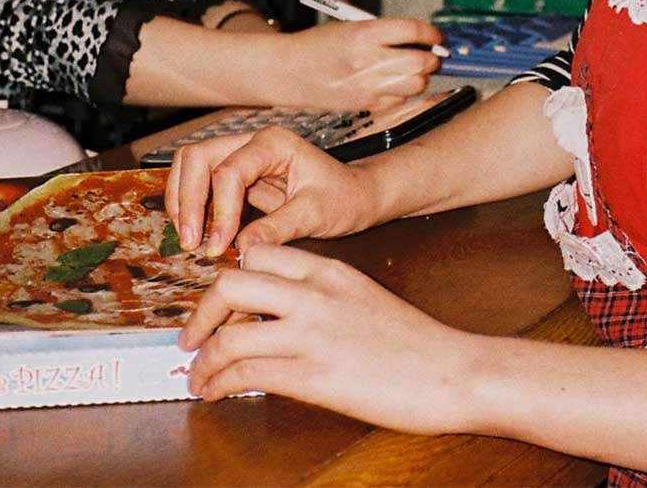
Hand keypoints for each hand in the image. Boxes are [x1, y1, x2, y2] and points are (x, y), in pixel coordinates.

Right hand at [167, 126, 379, 256]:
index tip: (218, 247)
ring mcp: (241, 154)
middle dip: (187, 200)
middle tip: (190, 242)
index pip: (230, 171)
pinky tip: (196, 232)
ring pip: (191, 164)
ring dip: (183, 200)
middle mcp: (252, 141)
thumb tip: (240, 249)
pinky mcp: (236, 173)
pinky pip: (200, 181)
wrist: (355, 195)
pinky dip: (190, 204)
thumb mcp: (316, 215)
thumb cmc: (343, 199)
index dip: (219, 210)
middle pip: (198, 156)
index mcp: (274, 143)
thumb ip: (277, 228)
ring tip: (189, 239)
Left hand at [179, 243, 479, 436]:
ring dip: (203, 359)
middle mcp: (315, 293)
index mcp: (330, 269)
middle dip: (202, 312)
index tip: (219, 304)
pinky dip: (219, 384)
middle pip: (231, 282)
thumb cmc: (416, 344)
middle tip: (193, 336)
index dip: (229, 279)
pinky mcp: (313, 376)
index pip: (259, 253)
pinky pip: (247, 374)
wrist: (454, 372)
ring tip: (198, 376)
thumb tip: (278, 318)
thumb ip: (321, 299)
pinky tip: (215, 392)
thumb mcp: (363, 299)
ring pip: (229, 334)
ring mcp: (312, 334)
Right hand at [279, 17, 441, 111]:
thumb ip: (384, 32)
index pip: (412, 31)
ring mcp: (368, 85)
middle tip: (429, 54)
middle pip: (420, 61)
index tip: (434, 36)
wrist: (288, 70)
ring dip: (420, 76)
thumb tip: (418, 38)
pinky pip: (399, 99)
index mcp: (364, 33)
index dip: (430, 33)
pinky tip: (392, 83)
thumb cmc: (318, 45)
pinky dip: (403, 92)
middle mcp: (368, 60)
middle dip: (430, 57)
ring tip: (411, 69)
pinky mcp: (366, 104)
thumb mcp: (349, 27)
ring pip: (416, 84)